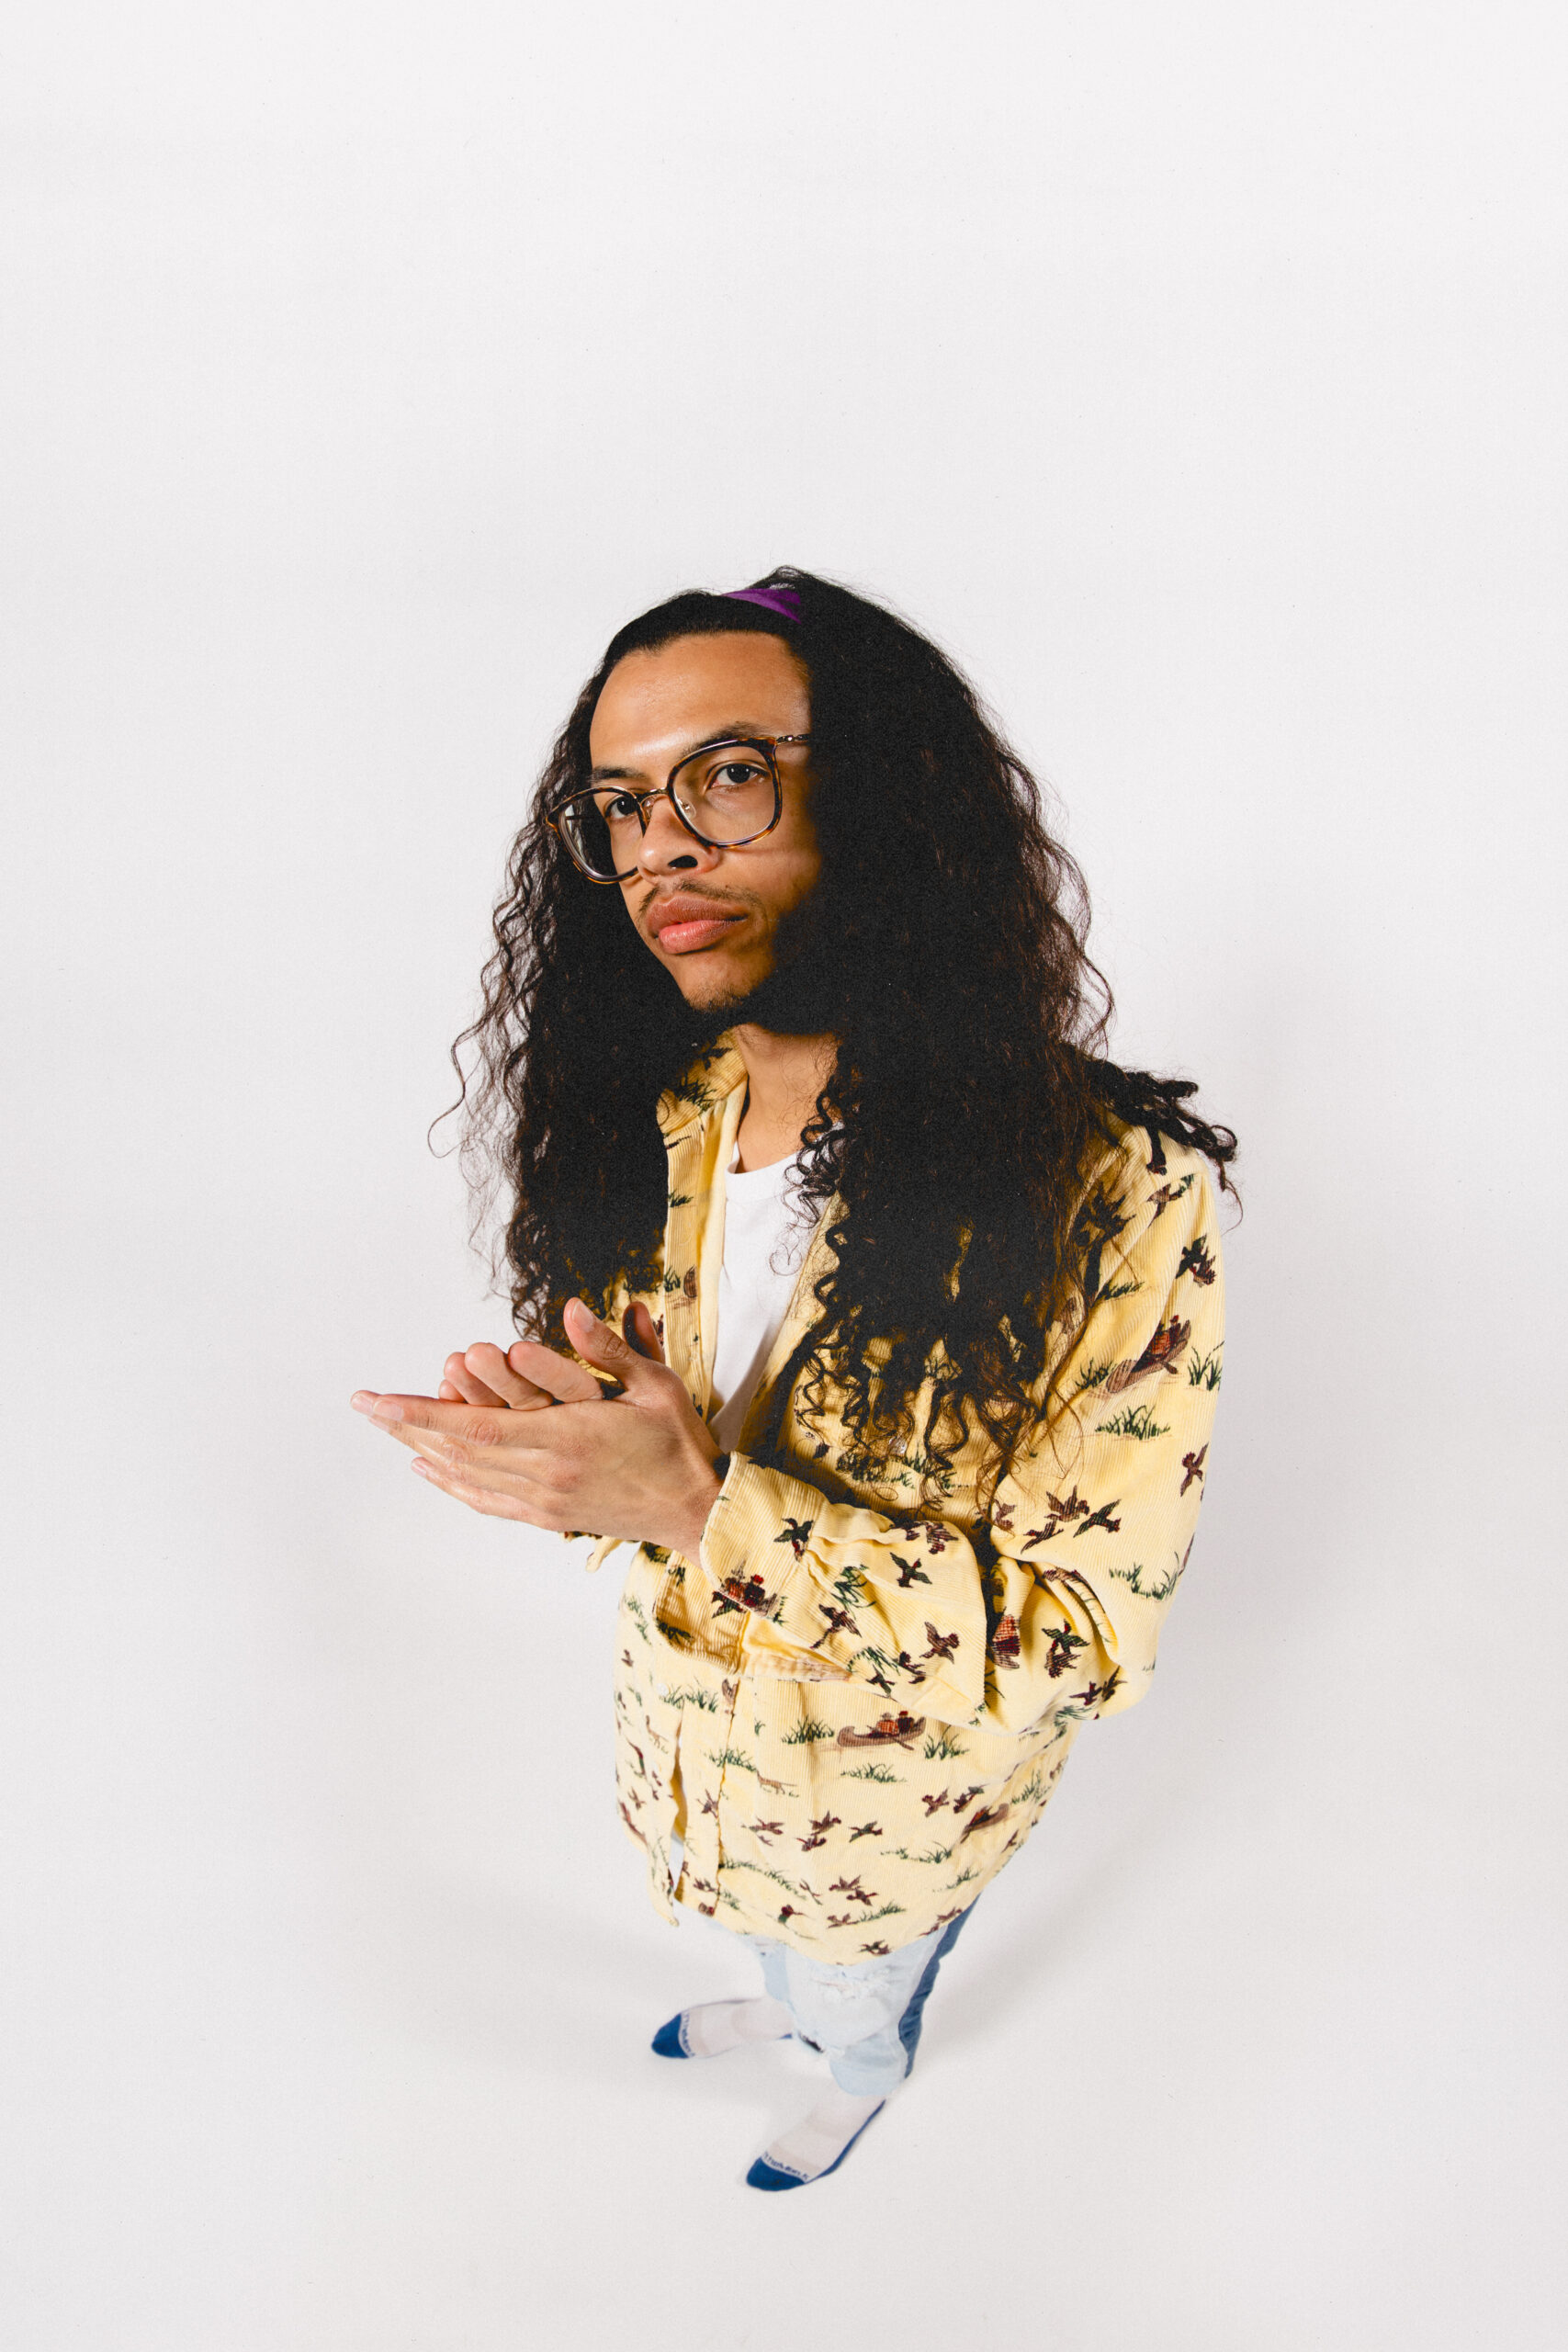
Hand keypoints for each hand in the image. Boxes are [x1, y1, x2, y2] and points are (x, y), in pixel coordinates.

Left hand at [350, 1299, 723, 1558]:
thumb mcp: (655, 1386)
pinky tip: (428, 1466)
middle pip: (457, 1451)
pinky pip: (486, 1500)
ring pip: (466, 1475)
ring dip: (422, 1449)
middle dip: (406, 1425)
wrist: (697, 1511)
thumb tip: (573, 1308)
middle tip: (363, 1405)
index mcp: (566, 1439)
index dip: (420, 1412)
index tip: (378, 1400)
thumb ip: (610, 1349)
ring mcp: (544, 1501)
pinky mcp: (549, 1517)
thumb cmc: (679, 1444)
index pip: (474, 1426)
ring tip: (386, 1427)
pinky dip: (451, 1483)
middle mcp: (545, 1475)